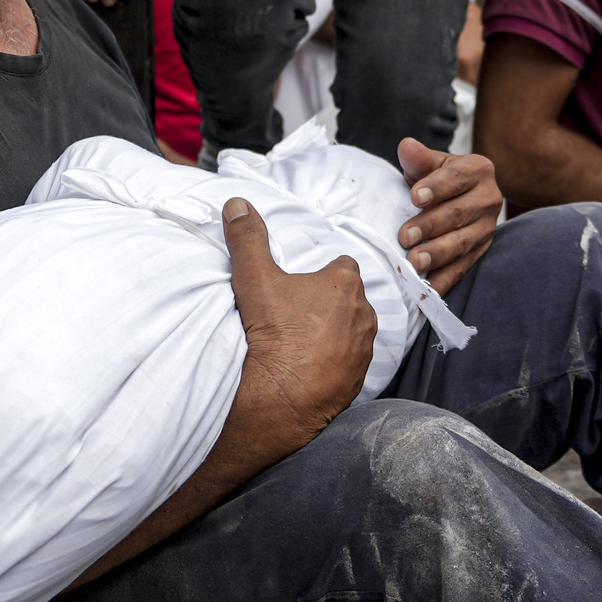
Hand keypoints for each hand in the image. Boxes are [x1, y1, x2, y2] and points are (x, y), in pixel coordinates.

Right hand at [223, 196, 373, 449]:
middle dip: (328, 302)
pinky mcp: (360, 376)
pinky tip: (309, 365)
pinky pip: (350, 360)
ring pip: (352, 329)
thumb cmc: (275, 334)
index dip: (322, 272)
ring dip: (334, 331)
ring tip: (301, 341)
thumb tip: (236, 204)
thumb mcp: (255, 279)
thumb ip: (247, 239)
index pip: (342, 265)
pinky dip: (335, 360)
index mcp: (344, 282)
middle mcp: (364, 312)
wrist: (283, 397)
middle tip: (296, 313)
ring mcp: (364, 347)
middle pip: (348, 298)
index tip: (299, 285)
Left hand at [395, 137, 501, 293]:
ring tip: (415, 262)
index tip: (414, 197)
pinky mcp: (481, 252)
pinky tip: (429, 288)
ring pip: (463, 242)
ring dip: (438, 254)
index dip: (435, 188)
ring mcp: (487, 228)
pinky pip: (464, 267)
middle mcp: (489, 198)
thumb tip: (406, 146)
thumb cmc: (438, 179)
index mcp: (478, 170)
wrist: (458, 197)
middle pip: (459, 213)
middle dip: (431, 226)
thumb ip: (419, 159)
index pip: (456, 177)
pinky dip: (446, 278)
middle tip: (405, 237)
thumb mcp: (430, 164)